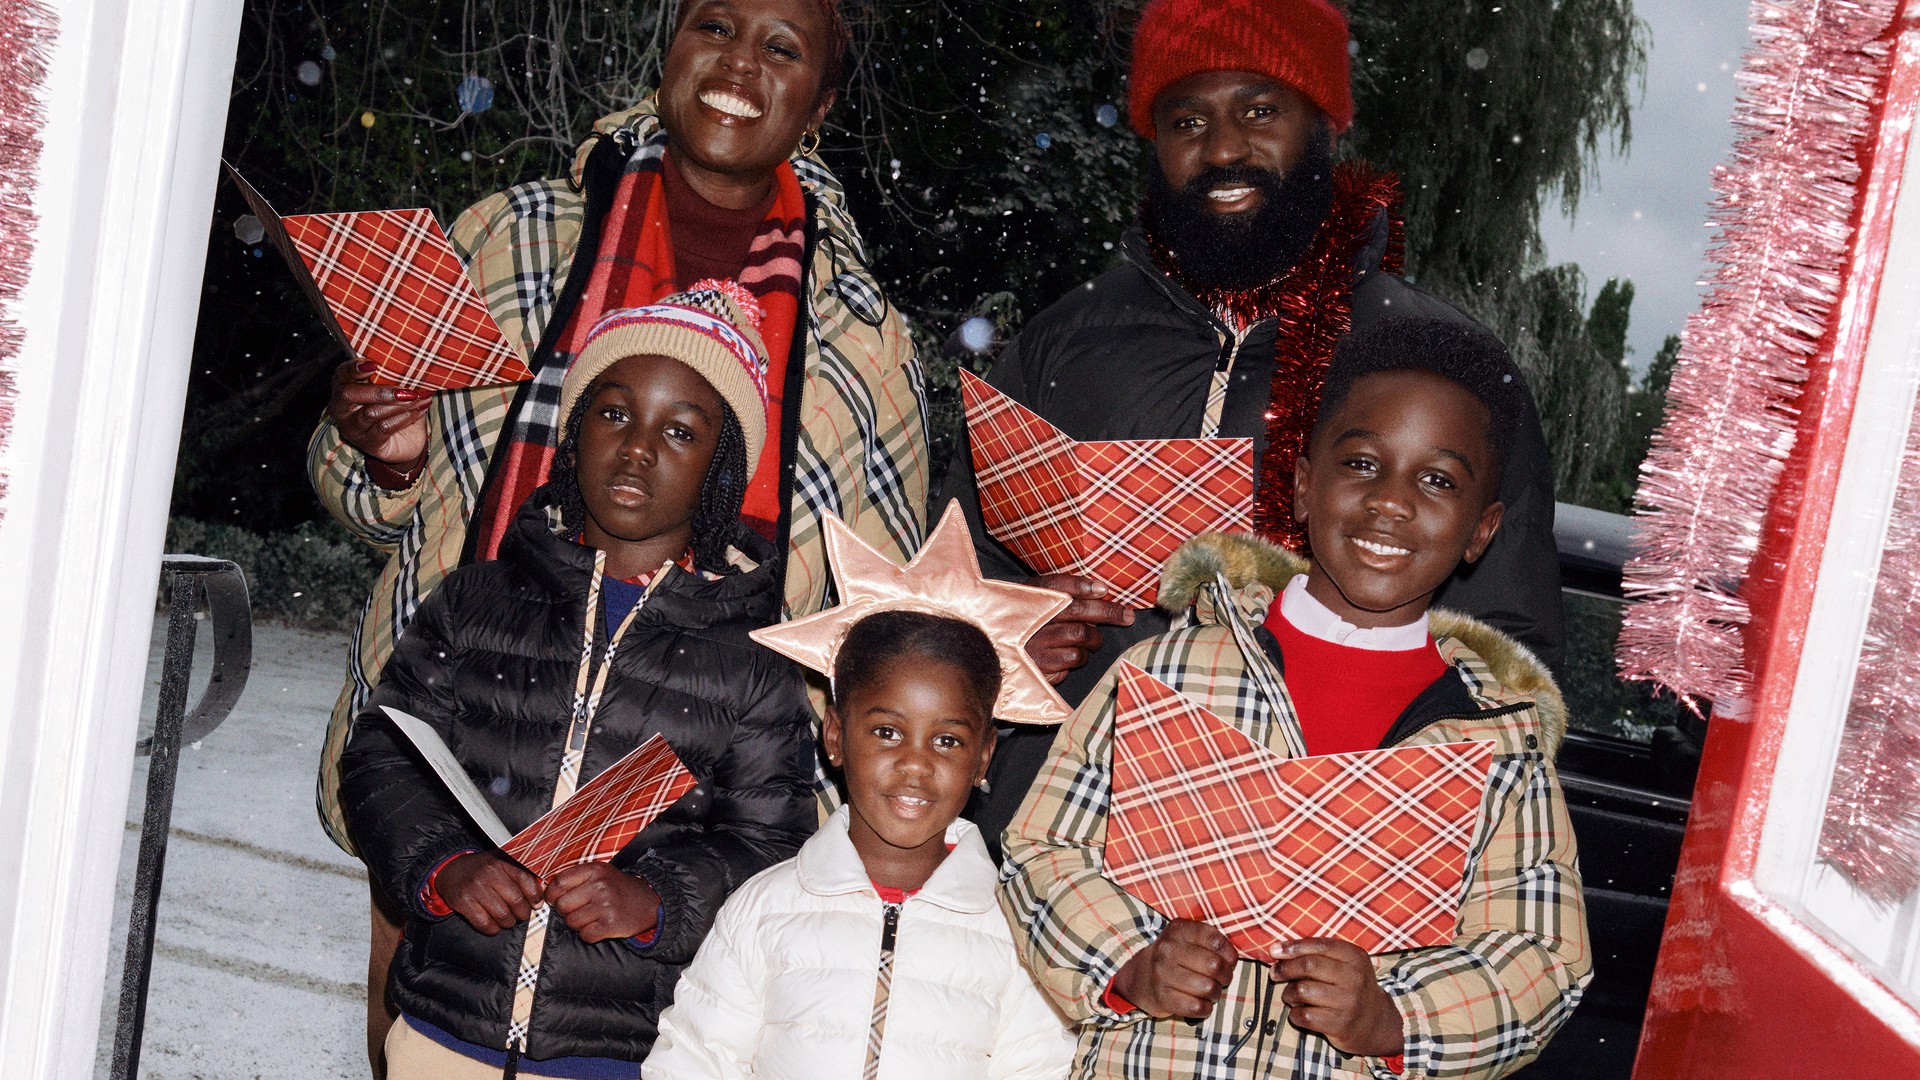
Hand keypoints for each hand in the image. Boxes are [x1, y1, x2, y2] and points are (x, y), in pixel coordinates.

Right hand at [328, 359, 429, 467]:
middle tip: (405, 390)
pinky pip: (384, 428)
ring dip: (398, 404)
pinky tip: (419, 410)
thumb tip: (410, 361)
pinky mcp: (367, 443)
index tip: (374, 364)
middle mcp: (341, 408)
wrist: (408, 439)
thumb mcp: (393, 386)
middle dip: (379, 390)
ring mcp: (352, 427)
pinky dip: (405, 417)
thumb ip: (392, 374)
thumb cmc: (396, 405)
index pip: (341, 374)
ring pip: (370, 413)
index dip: (354, 368)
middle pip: (349, 394)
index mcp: (343, 387)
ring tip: (417, 397)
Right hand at [435, 852, 541, 934]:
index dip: (535, 896)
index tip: (537, 903)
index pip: (526, 880)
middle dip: (522, 913)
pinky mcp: (463, 901)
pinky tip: (493, 925)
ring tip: (507, 920)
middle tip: (521, 914)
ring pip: (502, 914)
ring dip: (508, 922)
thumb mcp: (501, 862)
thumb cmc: (482, 869)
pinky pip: (484, 923)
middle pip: (516, 901)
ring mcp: (475, 888)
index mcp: (502, 861)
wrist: (451, 870)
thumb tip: (542, 890)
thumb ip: (521, 873)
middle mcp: (489, 873)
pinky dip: (492, 929)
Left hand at [545, 863, 661, 943]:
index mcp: (594, 870)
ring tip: (591, 918)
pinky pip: (585, 935)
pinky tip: (598, 927)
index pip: (558, 883)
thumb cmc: (619, 888)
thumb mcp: (601, 873)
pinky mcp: (611, 924)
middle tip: (579, 910)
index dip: (551, 895)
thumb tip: (548, 893)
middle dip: (567, 912)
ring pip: (572, 922)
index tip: (554, 900)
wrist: (651, 901)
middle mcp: (600, 886)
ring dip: (578, 924)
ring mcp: (606, 906)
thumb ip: (577, 878)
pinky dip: (588, 935)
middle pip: (563, 905)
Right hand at [1024, 574, 1134, 682]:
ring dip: (1094, 638)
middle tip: (1127, 616)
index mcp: (1029, 596)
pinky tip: (1075, 654)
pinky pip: (1074, 657)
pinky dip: (1082, 656)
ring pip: (1081, 634)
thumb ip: (1066, 594)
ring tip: (1092, 640)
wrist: (1005, 658)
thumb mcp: (1040, 605)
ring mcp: (1035, 642)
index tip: (1104, 589)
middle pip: (1076, 610)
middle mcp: (1030, 618)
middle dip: (1107, 612)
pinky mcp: (1042, 665)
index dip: (1082, 586)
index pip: (1056, 585)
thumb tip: (1102, 589)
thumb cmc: (1033, 628)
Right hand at [1110, 919, 1237, 1018]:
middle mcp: (1167, 949)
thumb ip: (1212, 942)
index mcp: (1179, 930)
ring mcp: (1162, 974)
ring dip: (1215, 993)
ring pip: (1208, 988)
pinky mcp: (1162, 997)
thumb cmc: (1176, 957)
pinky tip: (1201, 1003)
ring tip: (1209, 991)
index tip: (1229, 961)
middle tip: (1221, 979)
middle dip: (1225, 976)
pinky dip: (1205, 1008)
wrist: (1142, 976)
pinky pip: (1196, 1007)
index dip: (1229, 954)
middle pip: (1214, 966)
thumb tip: (1231, 960)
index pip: (1216, 941)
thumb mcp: (1189, 938)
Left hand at [1272, 938, 1403, 1057]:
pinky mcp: (1340, 1024)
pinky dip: (1295, 1014)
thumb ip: (1318, 953)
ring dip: (1289, 993)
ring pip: (1302, 990)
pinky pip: (1304, 1015)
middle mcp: (1354, 978)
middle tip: (1275, 973)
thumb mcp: (1346, 964)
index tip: (1275, 951)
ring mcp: (1348, 1002)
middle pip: (1308, 966)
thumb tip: (1278, 950)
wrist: (1376, 1022)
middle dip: (1285, 968)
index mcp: (1355, 957)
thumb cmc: (1351, 987)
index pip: (1319, 945)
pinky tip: (1298, 1012)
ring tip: (1291, 996)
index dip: (1293, 947)